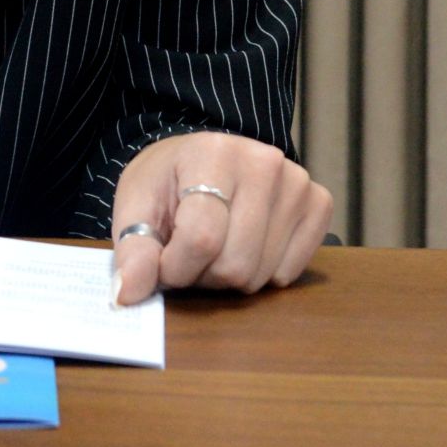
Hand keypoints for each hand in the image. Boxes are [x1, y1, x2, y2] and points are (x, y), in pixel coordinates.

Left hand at [109, 131, 331, 304]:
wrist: (199, 161)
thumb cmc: (166, 183)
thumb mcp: (136, 207)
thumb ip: (133, 249)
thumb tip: (127, 293)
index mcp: (213, 153)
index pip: (202, 238)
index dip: (175, 267)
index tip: (162, 262)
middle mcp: (264, 162)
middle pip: (235, 263)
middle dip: (202, 274)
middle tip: (188, 252)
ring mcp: (297, 182)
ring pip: (261, 274)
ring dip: (229, 277)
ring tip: (215, 247)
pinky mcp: (319, 203)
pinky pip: (289, 273)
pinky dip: (261, 272)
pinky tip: (245, 244)